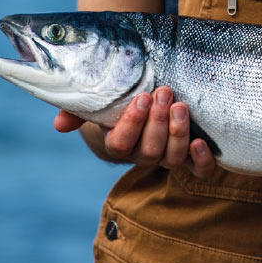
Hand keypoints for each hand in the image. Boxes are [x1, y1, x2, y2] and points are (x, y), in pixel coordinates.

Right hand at [53, 86, 216, 176]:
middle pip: (149, 151)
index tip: (142, 97)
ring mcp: (167, 158)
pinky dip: (201, 159)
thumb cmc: (122, 104)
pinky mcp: (191, 158)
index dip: (132, 123)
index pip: (121, 144)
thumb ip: (78, 111)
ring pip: (171, 159)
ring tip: (180, 106)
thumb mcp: (100, 103)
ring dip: (177, 133)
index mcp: (119, 144)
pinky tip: (200, 141)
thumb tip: (60, 124)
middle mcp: (143, 155)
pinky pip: (198, 170)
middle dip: (157, 122)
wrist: (147, 109)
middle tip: (164, 93)